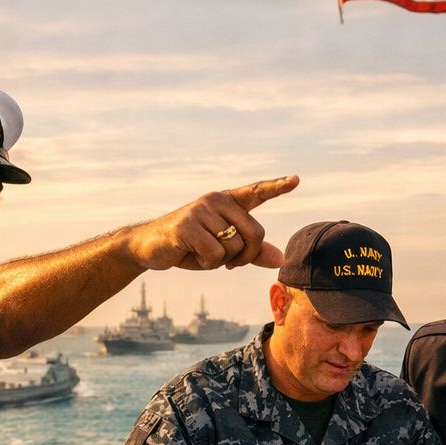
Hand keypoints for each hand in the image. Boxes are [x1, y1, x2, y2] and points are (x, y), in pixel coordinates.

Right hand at [127, 176, 298, 271]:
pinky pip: (215, 254)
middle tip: (229, 263)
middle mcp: (216, 200)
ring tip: (201, 254)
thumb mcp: (223, 250)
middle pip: (255, 233)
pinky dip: (207, 264)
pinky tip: (191, 255)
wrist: (149, 247)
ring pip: (234, 247)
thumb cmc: (190, 247)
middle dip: (246, 257)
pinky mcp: (187, 225)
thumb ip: (252, 252)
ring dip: (221, 262)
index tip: (296, 180)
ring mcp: (201, 210)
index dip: (277, 187)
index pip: (256, 192)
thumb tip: (280, 259)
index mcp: (227, 202)